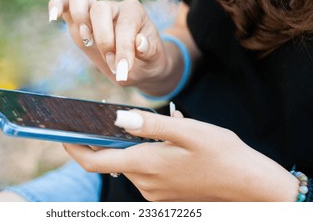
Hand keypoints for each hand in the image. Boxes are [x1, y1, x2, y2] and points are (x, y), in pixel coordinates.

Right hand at [48, 0, 171, 86]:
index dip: (123, 50)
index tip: (123, 71)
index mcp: (134, 12)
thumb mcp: (154, 60)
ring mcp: (93, 10)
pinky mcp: (78, 20)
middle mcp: (114, 6)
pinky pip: (64, 3)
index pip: (125, 25)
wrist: (139, 65)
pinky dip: (57, 6)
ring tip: (88, 41)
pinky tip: (53, 18)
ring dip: (80, 19)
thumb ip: (149, 51)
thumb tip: (139, 42)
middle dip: (103, 39)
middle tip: (110, 62)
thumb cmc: (146, 60)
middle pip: (101, 8)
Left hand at [64, 110, 298, 200]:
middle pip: (113, 159)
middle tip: (122, 117)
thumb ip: (150, 125)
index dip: (74, 148)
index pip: (95, 160)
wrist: (250, 186)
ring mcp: (155, 192)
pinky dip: (150, 154)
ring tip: (163, 127)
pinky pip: (147, 171)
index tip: (63, 134)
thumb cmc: (222, 154)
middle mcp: (145, 182)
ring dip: (137, 144)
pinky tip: (172, 143)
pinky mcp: (165, 195)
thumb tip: (117, 119)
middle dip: (113, 138)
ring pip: (132, 163)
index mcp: (146, 164)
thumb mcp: (188, 131)